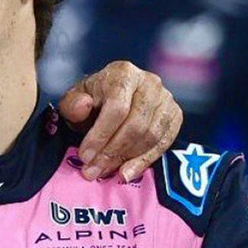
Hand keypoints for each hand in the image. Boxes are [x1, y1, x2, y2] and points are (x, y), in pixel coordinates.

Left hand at [59, 61, 183, 183]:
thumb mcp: (74, 102)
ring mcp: (166, 98)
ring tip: (105, 172)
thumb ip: (73, 105)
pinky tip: (127, 173)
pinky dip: (145, 160)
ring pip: (151, 135)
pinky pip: (164, 141)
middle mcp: (149, 82)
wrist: (111, 99)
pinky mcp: (175, 115)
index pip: (117, 108)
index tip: (85, 157)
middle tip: (93, 171)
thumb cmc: (91, 102)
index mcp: (123, 73)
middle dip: (112, 152)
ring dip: (127, 158)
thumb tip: (83, 106)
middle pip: (135, 124)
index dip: (100, 135)